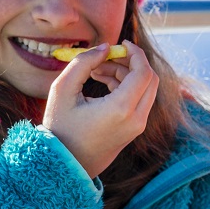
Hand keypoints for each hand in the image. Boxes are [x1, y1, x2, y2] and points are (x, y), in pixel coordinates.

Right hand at [41, 43, 158, 177]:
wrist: (64, 164)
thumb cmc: (59, 128)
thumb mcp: (63, 90)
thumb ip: (83, 63)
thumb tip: (105, 48)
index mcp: (121, 109)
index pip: (143, 72)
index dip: (135, 53)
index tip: (120, 44)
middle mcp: (135, 119)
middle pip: (150, 80)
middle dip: (132, 63)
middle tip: (108, 56)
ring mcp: (137, 127)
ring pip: (145, 90)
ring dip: (126, 74)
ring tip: (96, 70)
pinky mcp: (133, 130)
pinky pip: (138, 101)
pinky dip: (126, 87)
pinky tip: (102, 82)